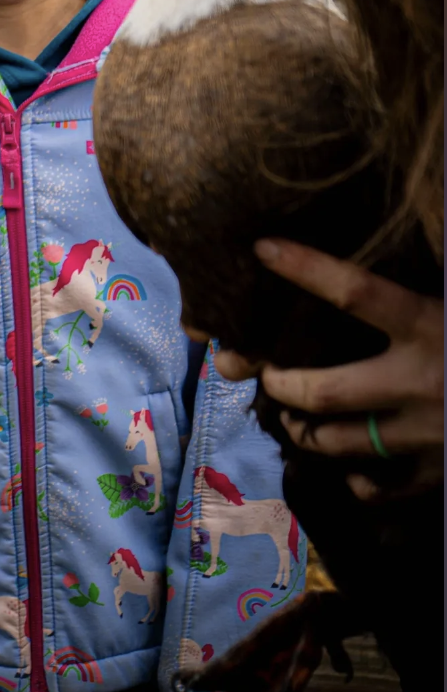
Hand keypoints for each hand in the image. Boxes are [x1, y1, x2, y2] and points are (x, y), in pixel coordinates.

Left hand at [216, 239, 442, 498]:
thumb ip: (441, 263)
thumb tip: (427, 205)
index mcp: (434, 328)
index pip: (356, 292)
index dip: (306, 269)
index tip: (263, 248)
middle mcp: (422, 384)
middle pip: (321, 391)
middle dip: (281, 383)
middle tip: (267, 371)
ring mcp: (429, 435)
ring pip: (338, 441)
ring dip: (304, 430)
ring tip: (291, 416)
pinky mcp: (442, 472)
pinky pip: (381, 486)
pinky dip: (358, 479)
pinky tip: (350, 467)